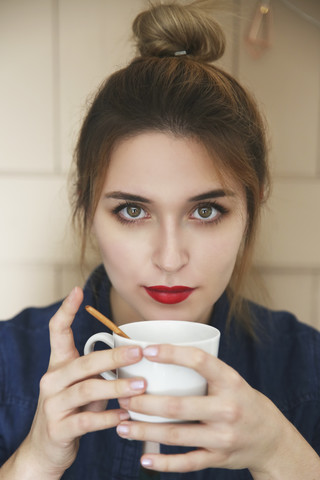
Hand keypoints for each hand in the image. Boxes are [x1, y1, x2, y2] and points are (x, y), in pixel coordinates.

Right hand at [8, 287, 146, 478]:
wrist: (45, 450)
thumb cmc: (72, 410)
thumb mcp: (83, 386)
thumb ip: (100, 372)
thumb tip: (136, 355)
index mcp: (58, 365)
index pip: (57, 332)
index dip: (66, 310)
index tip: (78, 291)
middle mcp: (51, 380)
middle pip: (83, 362)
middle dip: (113, 356)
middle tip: (139, 352)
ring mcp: (52, 405)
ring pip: (87, 390)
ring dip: (117, 386)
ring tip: (141, 385)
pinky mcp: (58, 429)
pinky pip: (87, 421)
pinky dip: (108, 417)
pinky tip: (126, 415)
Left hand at [116, 344, 319, 477]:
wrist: (271, 438)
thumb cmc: (242, 401)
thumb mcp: (231, 379)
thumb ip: (204, 371)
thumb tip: (161, 355)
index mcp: (231, 381)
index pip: (199, 361)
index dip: (172, 353)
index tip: (146, 351)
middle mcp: (228, 409)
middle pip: (178, 406)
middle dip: (145, 402)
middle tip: (123, 397)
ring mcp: (223, 437)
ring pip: (176, 435)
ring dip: (144, 430)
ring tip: (122, 425)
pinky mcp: (219, 459)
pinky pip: (187, 463)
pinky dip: (163, 463)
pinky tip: (144, 457)